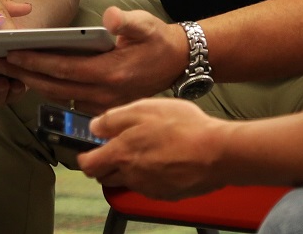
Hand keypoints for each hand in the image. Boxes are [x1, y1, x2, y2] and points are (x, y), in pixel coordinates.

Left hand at [0, 6, 181, 113]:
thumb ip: (127, 22)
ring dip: (34, 84)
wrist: (177, 62)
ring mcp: (104, 104)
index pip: (63, 69)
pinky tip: (35, 78)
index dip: (35, 62)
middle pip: (55, 86)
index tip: (12, 53)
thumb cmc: (157, 40)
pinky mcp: (104, 107)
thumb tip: (110, 17)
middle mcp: (105, 93)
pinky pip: (70, 100)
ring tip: (10, 70)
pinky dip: (50, 90)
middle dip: (24, 74)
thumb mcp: (146, 25)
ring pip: (60, 96)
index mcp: (110, 72)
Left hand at [77, 97, 233, 199]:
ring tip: (145, 150)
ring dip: (128, 170)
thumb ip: (113, 119)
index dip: (85, 156)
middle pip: (105, 176)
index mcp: (120, 154)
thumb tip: (95, 127)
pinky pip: (148, 186)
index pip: (88, 165)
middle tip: (116, 149)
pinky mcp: (166, 194)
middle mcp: (131, 175)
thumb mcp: (143, 109)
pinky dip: (149, 176)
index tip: (89, 149)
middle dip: (104, 164)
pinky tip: (163, 160)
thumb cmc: (183, 128)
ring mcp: (149, 188)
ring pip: (127, 181)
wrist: (217, 152)